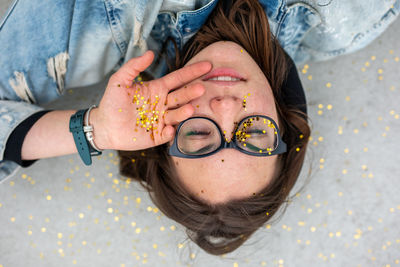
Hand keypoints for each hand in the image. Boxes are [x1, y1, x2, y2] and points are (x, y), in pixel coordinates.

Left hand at [91, 50, 211, 150]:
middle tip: (201, 88)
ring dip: (184, 112)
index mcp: (157, 90)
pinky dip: (171, 132)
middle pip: (181, 97)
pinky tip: (169, 129)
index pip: (178, 79)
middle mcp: (163, 104)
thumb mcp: (119, 81)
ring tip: (189, 109)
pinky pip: (168, 134)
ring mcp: (162, 120)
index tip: (207, 66)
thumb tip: (150, 52)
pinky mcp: (158, 136)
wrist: (104, 127)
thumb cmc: (111, 103)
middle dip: (192, 92)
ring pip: (177, 115)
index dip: (192, 72)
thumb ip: (133, 66)